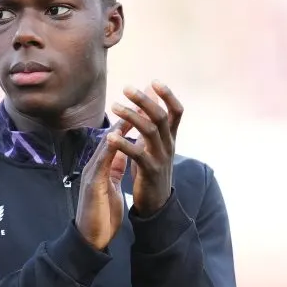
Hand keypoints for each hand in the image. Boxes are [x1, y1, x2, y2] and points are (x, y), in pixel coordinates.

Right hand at [75, 118, 133, 249]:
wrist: (90, 239)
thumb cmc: (101, 215)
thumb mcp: (111, 186)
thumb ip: (115, 169)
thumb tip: (122, 154)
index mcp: (104, 166)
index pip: (118, 139)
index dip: (132, 121)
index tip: (146, 106)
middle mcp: (96, 164)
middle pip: (113, 135)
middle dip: (128, 115)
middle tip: (141, 96)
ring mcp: (92, 172)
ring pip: (106, 144)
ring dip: (119, 127)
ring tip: (131, 109)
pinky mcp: (92, 183)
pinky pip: (101, 163)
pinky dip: (109, 149)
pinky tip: (116, 137)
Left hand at [109, 81, 183, 215]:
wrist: (158, 204)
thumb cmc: (154, 169)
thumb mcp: (157, 144)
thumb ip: (154, 120)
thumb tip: (152, 94)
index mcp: (171, 137)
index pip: (176, 112)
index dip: (168, 96)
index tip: (154, 81)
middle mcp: (169, 145)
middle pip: (160, 116)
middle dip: (144, 101)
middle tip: (127, 88)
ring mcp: (161, 158)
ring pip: (150, 131)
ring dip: (131, 116)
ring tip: (114, 107)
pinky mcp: (150, 171)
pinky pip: (138, 154)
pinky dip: (124, 143)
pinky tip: (111, 136)